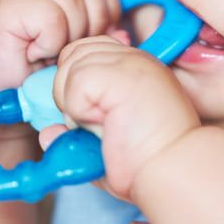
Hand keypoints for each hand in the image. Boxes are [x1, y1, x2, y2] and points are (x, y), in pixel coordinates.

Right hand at [0, 0, 119, 92]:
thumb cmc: (37, 73)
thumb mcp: (78, 48)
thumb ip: (102, 34)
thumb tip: (125, 34)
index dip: (104, 15)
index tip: (87, 42)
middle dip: (89, 27)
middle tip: (67, 52)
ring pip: (72, 1)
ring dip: (68, 38)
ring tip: (48, 54)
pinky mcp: (6, 3)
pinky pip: (52, 17)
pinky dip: (50, 43)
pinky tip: (34, 53)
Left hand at [51, 35, 200, 199]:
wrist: (176, 171)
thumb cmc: (149, 165)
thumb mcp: (108, 145)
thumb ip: (77, 135)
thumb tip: (47, 132)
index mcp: (134, 68)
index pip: (86, 52)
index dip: (76, 83)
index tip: (90, 115)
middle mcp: (133, 58)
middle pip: (72, 54)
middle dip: (68, 91)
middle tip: (93, 124)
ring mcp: (128, 62)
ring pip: (69, 67)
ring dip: (73, 104)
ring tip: (103, 127)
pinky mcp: (120, 74)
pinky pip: (74, 85)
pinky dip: (79, 112)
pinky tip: (105, 126)